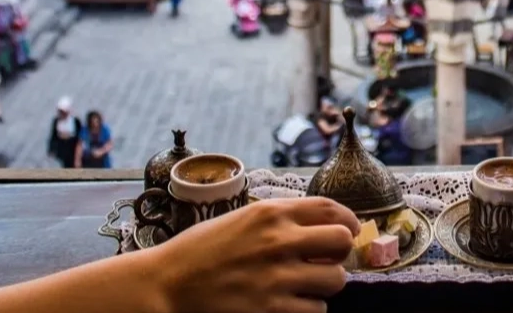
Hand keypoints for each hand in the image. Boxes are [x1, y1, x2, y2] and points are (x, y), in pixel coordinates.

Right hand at [153, 197, 359, 312]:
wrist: (164, 285)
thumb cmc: (201, 251)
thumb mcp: (243, 220)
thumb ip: (281, 221)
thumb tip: (323, 226)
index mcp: (272, 213)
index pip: (332, 209)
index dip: (348, 222)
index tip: (346, 232)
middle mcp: (279, 241)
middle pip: (343, 242)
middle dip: (339, 254)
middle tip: (325, 262)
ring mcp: (277, 278)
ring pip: (335, 281)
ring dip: (323, 287)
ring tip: (302, 288)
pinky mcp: (272, 312)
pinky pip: (315, 311)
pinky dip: (307, 310)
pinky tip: (288, 306)